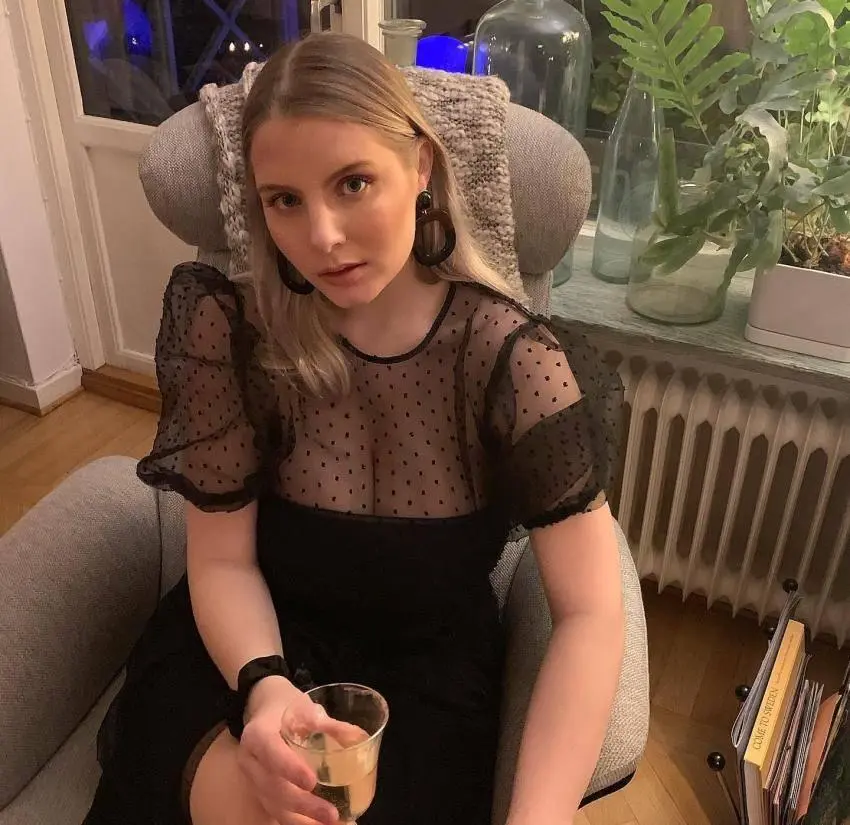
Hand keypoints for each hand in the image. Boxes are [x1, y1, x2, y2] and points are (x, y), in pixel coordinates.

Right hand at [237, 689, 338, 824]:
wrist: (265, 709)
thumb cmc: (287, 705)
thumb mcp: (305, 707)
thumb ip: (328, 724)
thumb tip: (357, 737)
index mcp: (257, 735)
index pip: (271, 754)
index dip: (290, 769)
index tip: (312, 781)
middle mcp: (250, 761)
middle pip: (273, 788)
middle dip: (303, 805)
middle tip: (331, 814)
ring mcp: (253, 780)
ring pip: (274, 806)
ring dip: (302, 821)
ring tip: (330, 824)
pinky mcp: (262, 792)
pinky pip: (277, 810)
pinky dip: (298, 821)